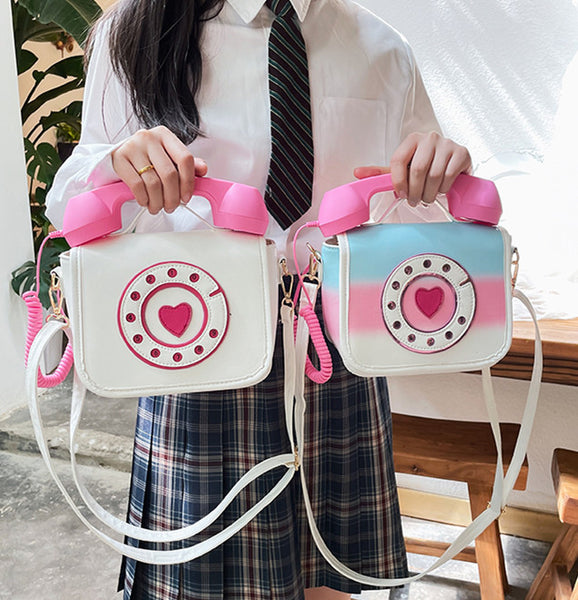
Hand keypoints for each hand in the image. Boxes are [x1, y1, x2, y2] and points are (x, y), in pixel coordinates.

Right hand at [111, 125, 207, 214]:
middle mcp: (149, 137)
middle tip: (171, 207)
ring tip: (158, 207)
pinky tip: (146, 202)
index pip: (185, 159)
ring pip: (153, 183)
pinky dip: (144, 198)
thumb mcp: (170, 157)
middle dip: (172, 197)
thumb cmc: (150, 158)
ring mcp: (132, 146)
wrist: (122, 155)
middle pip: (169, 174)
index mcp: (165, 135)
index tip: (186, 197)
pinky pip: (136, 185)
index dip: (189, 182)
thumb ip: (188, 164)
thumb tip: (203, 169)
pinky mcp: (119, 158)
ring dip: (158, 202)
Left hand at [354, 131, 471, 205]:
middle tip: (415, 201)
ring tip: (427, 197)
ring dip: (429, 193)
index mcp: (411, 139)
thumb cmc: (424, 167)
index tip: (401, 194)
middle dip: (415, 192)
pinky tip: (441, 188)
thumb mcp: (402, 169)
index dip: (398, 181)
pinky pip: (449, 176)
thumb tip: (357, 173)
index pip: (398, 160)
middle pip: (417, 170)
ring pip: (434, 176)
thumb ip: (382, 173)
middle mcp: (429, 137)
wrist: (452, 164)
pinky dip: (443, 189)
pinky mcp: (462, 153)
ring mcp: (447, 144)